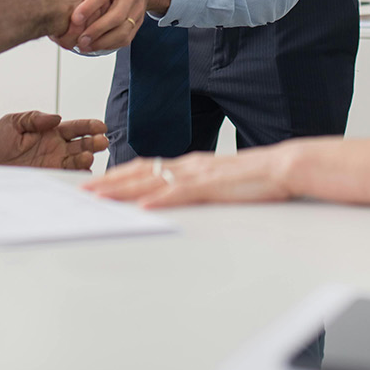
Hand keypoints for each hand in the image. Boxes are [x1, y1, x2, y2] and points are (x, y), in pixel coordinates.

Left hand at [0, 111, 108, 170]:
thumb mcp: (14, 122)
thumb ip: (35, 118)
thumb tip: (56, 117)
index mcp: (51, 131)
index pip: (76, 127)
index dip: (89, 126)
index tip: (100, 126)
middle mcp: (56, 147)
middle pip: (82, 144)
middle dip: (94, 142)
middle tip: (101, 141)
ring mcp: (54, 163)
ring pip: (78, 161)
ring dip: (86, 158)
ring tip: (87, 156)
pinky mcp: (48, 176)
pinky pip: (67, 176)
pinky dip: (77, 175)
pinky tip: (82, 172)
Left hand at [42, 0, 169, 52]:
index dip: (90, 6)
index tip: (75, 19)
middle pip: (117, 15)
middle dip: (97, 30)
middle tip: (79, 40)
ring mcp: (137, 7)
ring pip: (124, 29)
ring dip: (104, 41)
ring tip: (84, 46)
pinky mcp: (138, 20)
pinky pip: (127, 37)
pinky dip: (111, 45)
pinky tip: (95, 46)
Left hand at [82, 146, 296, 207]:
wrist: (285, 166)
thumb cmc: (258, 178)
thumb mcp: (221, 182)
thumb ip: (200, 187)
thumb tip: (179, 197)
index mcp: (191, 164)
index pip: (148, 168)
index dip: (121, 175)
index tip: (99, 183)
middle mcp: (190, 165)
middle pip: (141, 171)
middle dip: (110, 181)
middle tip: (85, 190)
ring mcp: (199, 174)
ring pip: (153, 180)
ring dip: (123, 188)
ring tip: (100, 196)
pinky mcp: (213, 185)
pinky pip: (181, 192)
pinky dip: (160, 199)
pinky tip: (143, 205)